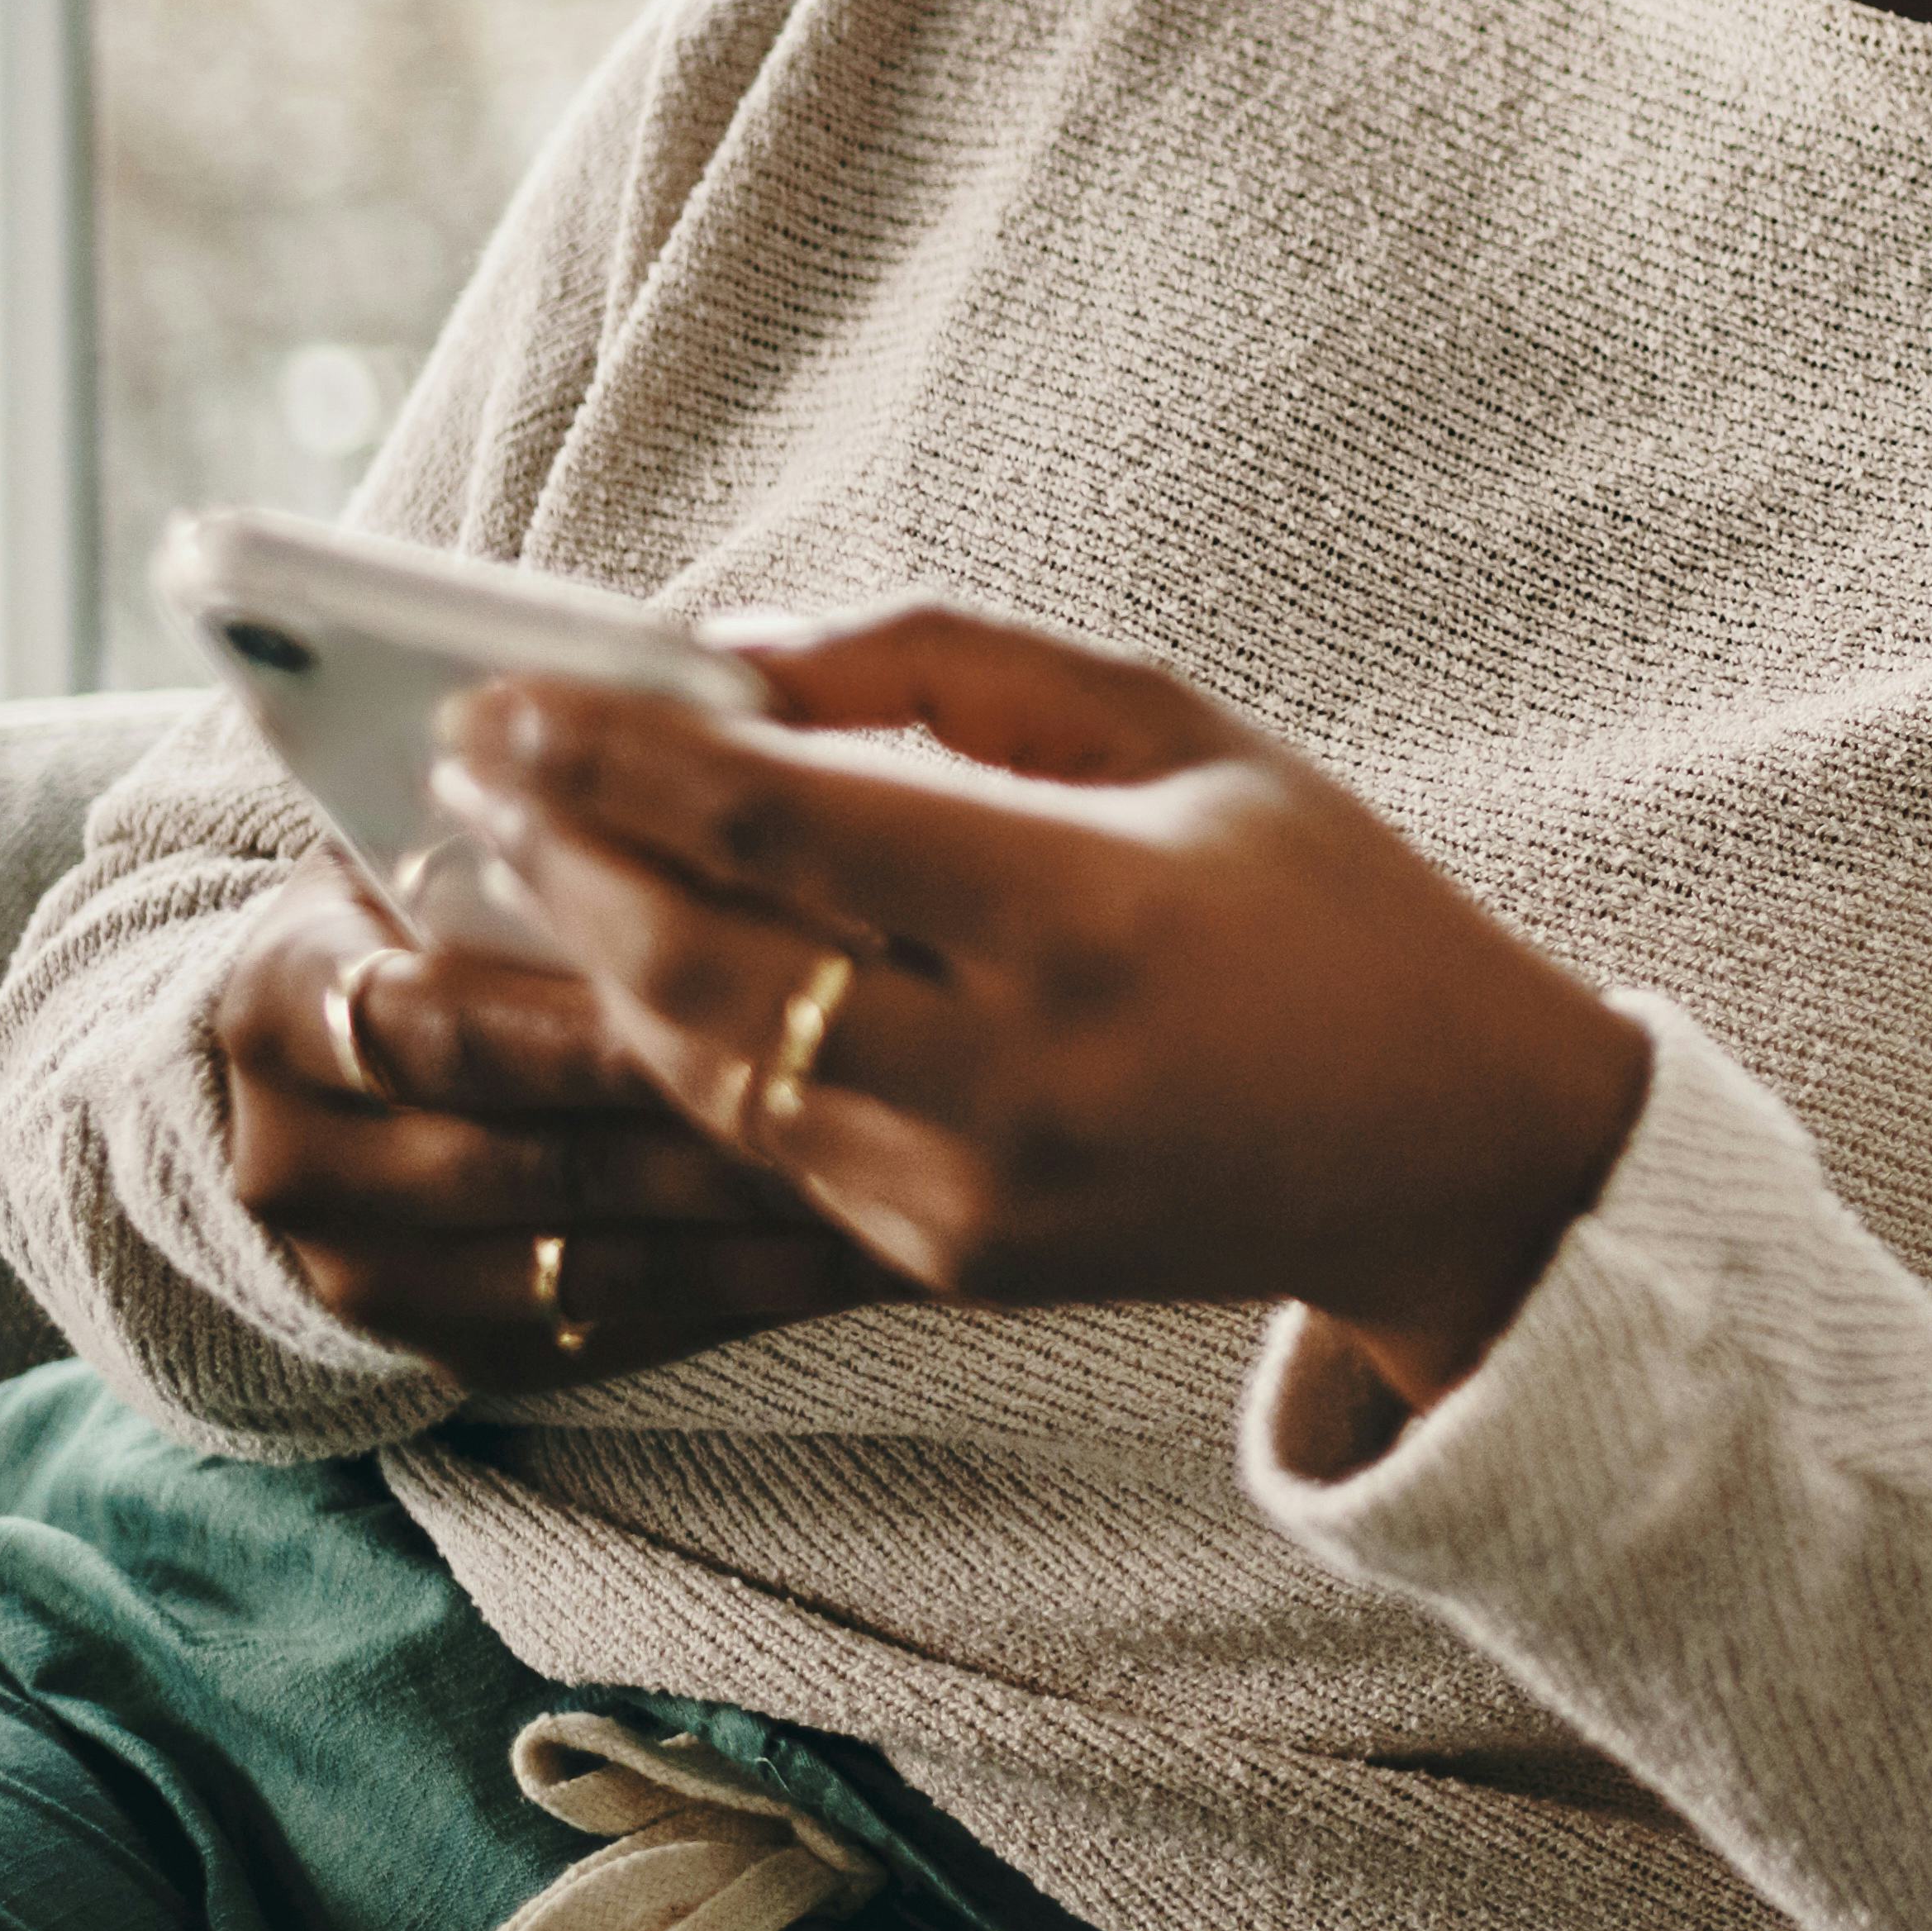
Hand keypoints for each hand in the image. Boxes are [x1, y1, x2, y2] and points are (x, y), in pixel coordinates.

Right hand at [210, 859, 906, 1391]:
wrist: (351, 1067)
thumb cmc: (441, 909)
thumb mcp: (449, 841)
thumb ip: (551, 824)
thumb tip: (732, 743)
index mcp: (282, 1002)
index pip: (445, 1017)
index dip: (611, 1004)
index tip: (770, 978)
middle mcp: (295, 1159)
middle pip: (533, 1152)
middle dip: (713, 1115)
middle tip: (886, 1079)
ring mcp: (362, 1277)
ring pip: (592, 1256)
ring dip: (756, 1214)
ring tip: (914, 1158)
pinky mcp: (451, 1356)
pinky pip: (617, 1333)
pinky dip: (745, 1291)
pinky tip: (865, 1242)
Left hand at [433, 606, 1652, 1410]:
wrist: (1455, 1153)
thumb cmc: (1331, 903)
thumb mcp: (1180, 731)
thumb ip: (953, 670)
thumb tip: (732, 663)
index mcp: (1078, 916)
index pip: (778, 826)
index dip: (610, 760)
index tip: (499, 701)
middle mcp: (1007, 1076)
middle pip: (696, 965)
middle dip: (561, 862)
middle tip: (476, 771)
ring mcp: (966, 1195)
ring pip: (697, 1075)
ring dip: (589, 963)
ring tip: (524, 860)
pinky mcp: (945, 1267)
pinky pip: (760, 1147)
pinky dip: (679, 1051)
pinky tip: (637, 969)